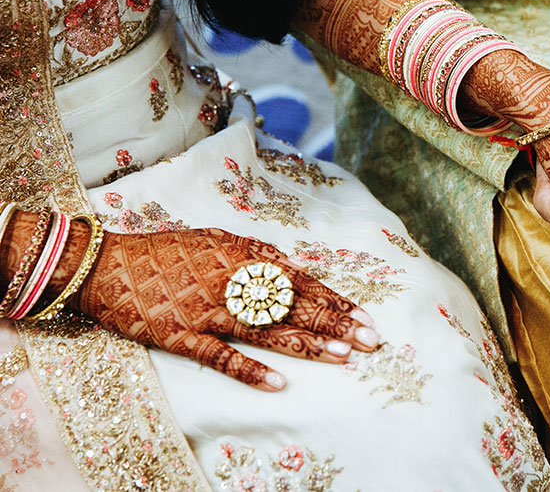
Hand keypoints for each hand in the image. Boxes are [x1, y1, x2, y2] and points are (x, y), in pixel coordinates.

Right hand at [69, 227, 378, 390]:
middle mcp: (232, 283)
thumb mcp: (216, 238)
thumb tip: (292, 264)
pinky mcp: (183, 336)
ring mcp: (208, 311)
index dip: (334, 300)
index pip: (301, 282)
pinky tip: (279, 383)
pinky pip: (221, 357)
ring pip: (267, 330)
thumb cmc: (167, 251)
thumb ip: (256, 251)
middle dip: (335, 324)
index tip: (363, 316)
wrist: (108, 265)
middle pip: (294, 306)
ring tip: (341, 358)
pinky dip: (250, 370)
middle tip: (369, 340)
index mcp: (244, 258)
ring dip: (307, 345)